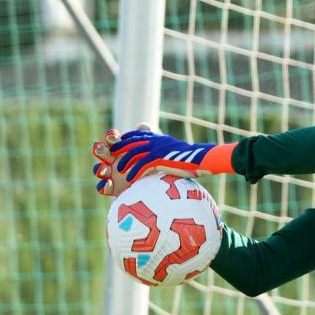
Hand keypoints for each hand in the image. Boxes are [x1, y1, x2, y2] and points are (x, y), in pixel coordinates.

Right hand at [92, 123, 150, 195]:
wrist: (155, 186)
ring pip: (98, 169)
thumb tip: (143, 126)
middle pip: (101, 152)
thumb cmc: (151, 164)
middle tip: (100, 148)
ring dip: (99, 168)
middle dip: (99, 149)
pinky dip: (103, 185)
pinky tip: (109, 183)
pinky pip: (101, 187)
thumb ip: (146, 139)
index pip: (112, 140)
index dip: (111, 137)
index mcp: (120, 149)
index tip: (114, 136)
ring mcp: (110, 174)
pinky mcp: (111, 188)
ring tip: (105, 168)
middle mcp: (112, 160)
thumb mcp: (151, 152)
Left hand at [98, 129, 235, 189]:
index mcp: (160, 138)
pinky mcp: (159, 158)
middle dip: (120, 149)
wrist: (203, 159)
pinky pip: (142, 164)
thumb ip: (168, 152)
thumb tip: (167, 158)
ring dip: (126, 162)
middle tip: (111, 157)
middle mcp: (157, 140)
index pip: (138, 135)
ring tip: (120, 171)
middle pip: (132, 142)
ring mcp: (157, 148)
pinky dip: (135, 172)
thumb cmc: (194, 158)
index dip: (126, 139)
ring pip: (134, 153)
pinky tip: (131, 179)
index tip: (118, 145)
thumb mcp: (178, 152)